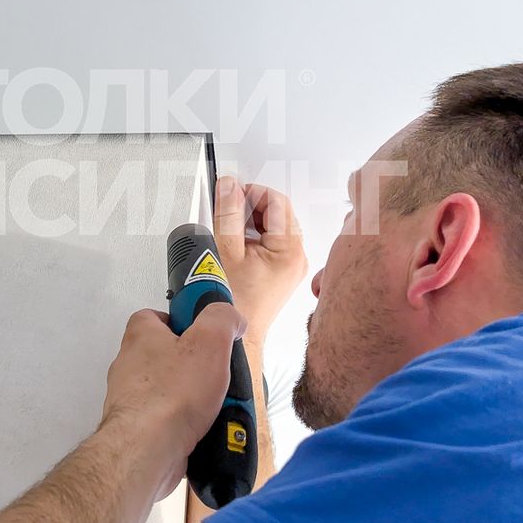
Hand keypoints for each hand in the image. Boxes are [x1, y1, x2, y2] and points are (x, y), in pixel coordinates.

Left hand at [99, 305, 247, 500]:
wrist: (148, 450)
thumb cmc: (174, 392)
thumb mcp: (209, 341)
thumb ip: (221, 319)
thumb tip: (230, 318)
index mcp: (140, 336)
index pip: (156, 317)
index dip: (182, 321)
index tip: (205, 333)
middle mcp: (130, 365)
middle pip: (167, 357)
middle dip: (195, 366)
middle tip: (217, 374)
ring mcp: (131, 400)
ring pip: (170, 392)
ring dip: (194, 399)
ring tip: (218, 408)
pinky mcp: (138, 429)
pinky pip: (168, 421)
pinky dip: (188, 426)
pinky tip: (206, 431)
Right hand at [212, 177, 308, 344]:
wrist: (237, 335)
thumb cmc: (234, 303)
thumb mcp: (225, 250)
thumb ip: (227, 213)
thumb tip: (228, 187)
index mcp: (289, 250)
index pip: (277, 201)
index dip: (252, 191)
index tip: (231, 192)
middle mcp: (296, 257)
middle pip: (279, 211)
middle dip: (251, 204)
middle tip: (228, 207)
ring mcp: (291, 265)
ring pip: (275, 225)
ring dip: (252, 219)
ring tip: (230, 226)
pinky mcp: (283, 271)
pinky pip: (273, 241)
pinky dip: (255, 234)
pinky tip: (237, 242)